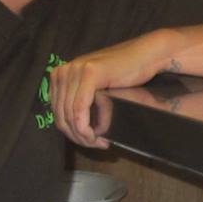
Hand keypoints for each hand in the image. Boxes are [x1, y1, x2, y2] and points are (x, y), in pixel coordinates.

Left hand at [47, 32, 175, 147]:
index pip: (56, 112)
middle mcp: (63, 71)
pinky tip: (98, 136)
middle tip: (96, 145)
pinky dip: (86, 128)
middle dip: (78, 137)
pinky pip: (80, 109)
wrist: (146, 56)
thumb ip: (80, 101)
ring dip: (84, 136)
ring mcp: (75, 70)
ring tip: (100, 143)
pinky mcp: (89, 74)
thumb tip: (73, 131)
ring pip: (70, 116)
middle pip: (61, 116)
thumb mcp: (95, 88)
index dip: (70, 133)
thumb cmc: (125, 74)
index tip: (89, 142)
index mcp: (60, 75)